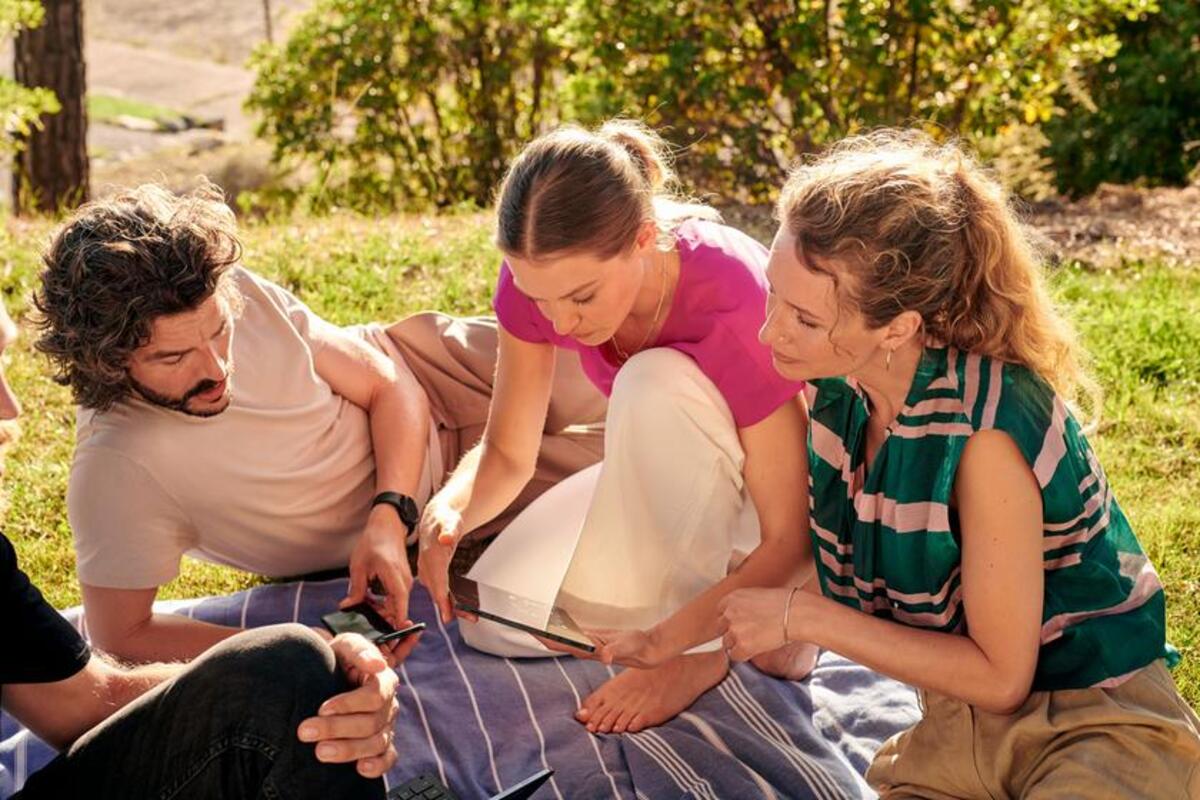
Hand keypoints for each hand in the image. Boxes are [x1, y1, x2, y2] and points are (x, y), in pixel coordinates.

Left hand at [297, 633, 399, 779]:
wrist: (328, 674)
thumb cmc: (337, 658)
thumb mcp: (344, 645)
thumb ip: (359, 650)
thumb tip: (377, 664)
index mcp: (383, 679)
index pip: (375, 695)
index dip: (349, 704)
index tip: (322, 708)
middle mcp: (389, 704)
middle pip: (371, 722)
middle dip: (337, 728)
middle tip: (305, 731)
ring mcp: (386, 725)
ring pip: (377, 743)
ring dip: (349, 749)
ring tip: (320, 752)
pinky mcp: (381, 743)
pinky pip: (388, 758)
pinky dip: (378, 765)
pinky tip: (360, 768)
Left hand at [344, 506, 412, 627]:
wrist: (387, 526)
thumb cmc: (373, 542)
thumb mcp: (359, 566)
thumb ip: (356, 589)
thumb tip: (348, 607)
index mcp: (395, 579)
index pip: (400, 608)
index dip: (393, 625)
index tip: (383, 637)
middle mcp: (404, 583)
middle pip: (396, 611)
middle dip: (381, 620)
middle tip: (361, 625)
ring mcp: (404, 583)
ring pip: (394, 606)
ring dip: (380, 611)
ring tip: (361, 611)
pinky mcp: (401, 582)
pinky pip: (393, 599)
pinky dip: (382, 603)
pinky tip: (367, 601)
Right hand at [415, 499, 463, 622]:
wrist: (435, 517)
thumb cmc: (444, 519)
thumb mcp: (450, 521)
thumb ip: (449, 530)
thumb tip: (446, 539)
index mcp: (431, 556)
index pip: (437, 581)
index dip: (442, 599)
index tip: (447, 614)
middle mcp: (426, 565)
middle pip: (437, 591)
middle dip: (448, 607)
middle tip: (466, 618)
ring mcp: (427, 570)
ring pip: (437, 591)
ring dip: (449, 605)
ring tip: (467, 615)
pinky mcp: (431, 572)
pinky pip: (438, 588)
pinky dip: (446, 598)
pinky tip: (455, 605)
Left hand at [538, 627, 667, 669]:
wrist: (645, 651)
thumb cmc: (636, 648)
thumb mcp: (626, 646)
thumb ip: (615, 652)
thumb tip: (606, 658)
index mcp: (587, 650)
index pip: (560, 644)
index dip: (544, 638)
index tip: (532, 630)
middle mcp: (584, 649)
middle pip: (556, 642)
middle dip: (540, 634)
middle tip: (524, 622)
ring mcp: (587, 645)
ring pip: (562, 640)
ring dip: (548, 633)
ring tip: (534, 623)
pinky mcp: (592, 640)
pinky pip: (572, 636)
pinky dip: (561, 630)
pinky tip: (554, 626)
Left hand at [717, 587, 796, 661]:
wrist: (796, 613)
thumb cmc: (785, 603)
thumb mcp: (758, 595)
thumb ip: (744, 605)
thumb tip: (742, 617)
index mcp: (733, 597)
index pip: (720, 612)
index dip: (729, 620)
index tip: (736, 624)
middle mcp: (729, 612)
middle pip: (719, 628)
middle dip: (730, 631)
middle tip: (746, 634)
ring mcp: (734, 630)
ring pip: (726, 643)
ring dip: (737, 644)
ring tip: (755, 641)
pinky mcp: (742, 645)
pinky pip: (735, 656)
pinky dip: (743, 655)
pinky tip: (755, 650)